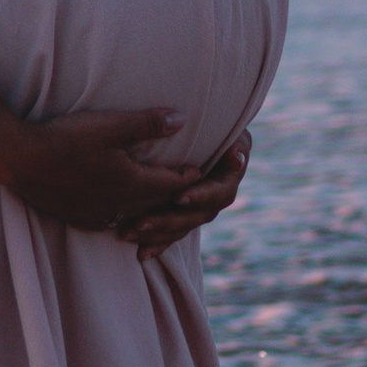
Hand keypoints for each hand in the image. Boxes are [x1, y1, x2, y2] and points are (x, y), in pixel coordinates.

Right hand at [0, 106, 195, 234]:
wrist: (19, 159)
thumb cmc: (65, 138)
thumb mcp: (109, 125)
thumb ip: (147, 123)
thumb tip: (181, 119)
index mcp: (131, 182)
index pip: (172, 184)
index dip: (188, 176)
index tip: (199, 168)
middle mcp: (119, 205)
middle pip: (156, 203)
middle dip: (174, 195)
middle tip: (187, 185)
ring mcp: (98, 215)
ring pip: (135, 215)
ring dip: (150, 208)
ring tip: (158, 200)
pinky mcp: (79, 218)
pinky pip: (112, 222)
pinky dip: (124, 216)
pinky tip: (121, 210)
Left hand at [131, 128, 251, 261]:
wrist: (190, 121)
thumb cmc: (204, 112)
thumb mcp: (219, 120)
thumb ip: (229, 139)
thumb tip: (236, 157)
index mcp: (231, 171)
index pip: (220, 190)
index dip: (201, 195)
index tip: (179, 196)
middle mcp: (219, 192)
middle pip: (199, 214)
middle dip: (170, 219)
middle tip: (142, 222)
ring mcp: (201, 204)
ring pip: (183, 225)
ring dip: (158, 233)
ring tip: (130, 233)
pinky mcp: (183, 211)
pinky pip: (173, 231)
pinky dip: (157, 243)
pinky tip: (140, 254)